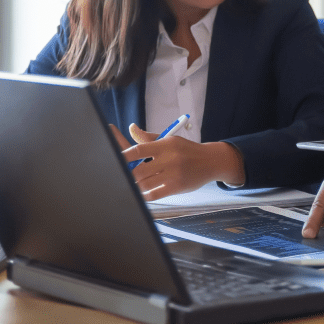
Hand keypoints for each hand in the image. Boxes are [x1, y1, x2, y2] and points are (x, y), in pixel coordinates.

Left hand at [117, 124, 245, 200]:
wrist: (211, 161)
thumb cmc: (186, 150)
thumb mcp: (170, 140)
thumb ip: (149, 138)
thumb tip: (131, 128)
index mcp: (166, 144)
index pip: (139, 149)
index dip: (123, 156)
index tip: (113, 159)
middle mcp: (169, 158)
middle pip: (139, 170)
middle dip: (126, 174)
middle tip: (118, 175)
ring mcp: (173, 174)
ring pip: (145, 184)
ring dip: (134, 186)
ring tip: (127, 184)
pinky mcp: (177, 187)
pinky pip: (154, 194)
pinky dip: (144, 195)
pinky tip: (140, 193)